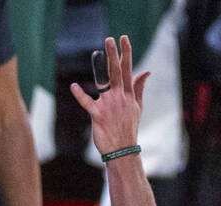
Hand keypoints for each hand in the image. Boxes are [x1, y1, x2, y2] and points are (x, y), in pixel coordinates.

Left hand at [69, 36, 148, 159]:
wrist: (123, 151)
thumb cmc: (128, 128)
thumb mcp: (137, 107)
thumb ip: (139, 88)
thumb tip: (146, 72)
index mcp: (128, 95)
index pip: (127, 70)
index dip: (126, 54)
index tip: (124, 39)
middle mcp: (120, 98)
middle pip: (116, 73)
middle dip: (114, 55)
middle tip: (110, 39)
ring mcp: (109, 106)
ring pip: (104, 82)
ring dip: (101, 67)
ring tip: (97, 52)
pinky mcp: (98, 116)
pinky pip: (87, 103)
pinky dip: (80, 95)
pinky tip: (74, 86)